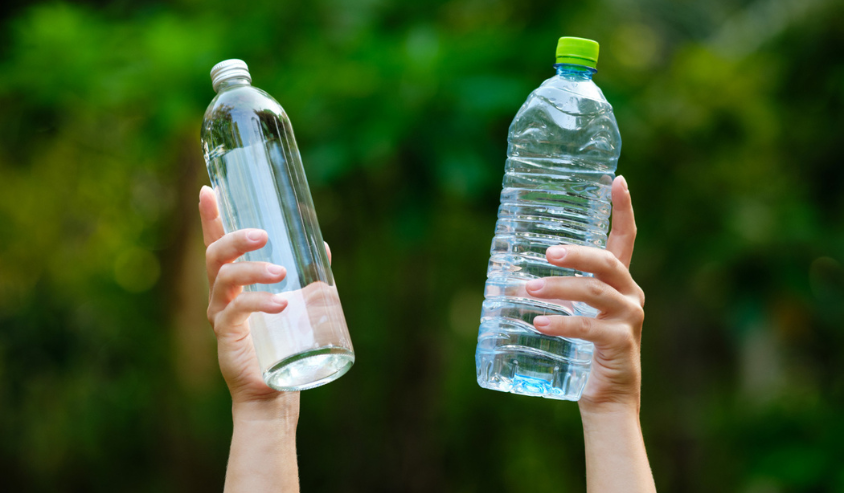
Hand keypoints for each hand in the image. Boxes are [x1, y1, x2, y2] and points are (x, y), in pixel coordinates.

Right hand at [198, 186, 332, 418]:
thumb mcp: (298, 303)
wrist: (273, 391)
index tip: (208, 189)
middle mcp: (220, 295)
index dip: (210, 217)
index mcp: (233, 283)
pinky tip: (281, 303)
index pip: (217, 243)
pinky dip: (259, 302)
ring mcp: (220, 314)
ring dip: (254, 270)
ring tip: (282, 273)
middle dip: (235, 237)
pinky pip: (238, 311)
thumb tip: (322, 246)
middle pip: (215, 255)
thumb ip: (307, 276)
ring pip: (226, 279)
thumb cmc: (282, 345)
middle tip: (264, 235)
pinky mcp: (226, 335)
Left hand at [525, 175, 643, 414]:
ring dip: (558, 288)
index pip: (625, 238)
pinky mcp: (620, 344)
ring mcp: (628, 319)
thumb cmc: (583, 352)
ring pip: (594, 293)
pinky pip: (589, 329)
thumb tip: (501, 281)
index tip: (618, 179)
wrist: (606, 398)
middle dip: (576, 253)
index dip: (623, 209)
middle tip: (546, 252)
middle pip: (606, 261)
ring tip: (528, 290)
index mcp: (620, 282)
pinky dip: (561, 324)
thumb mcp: (574, 314)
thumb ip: (556, 294)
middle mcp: (630, 294)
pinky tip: (538, 323)